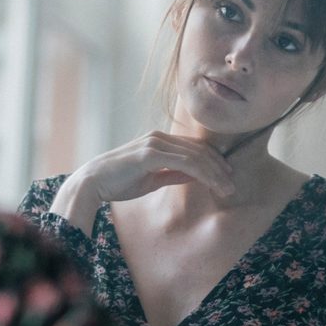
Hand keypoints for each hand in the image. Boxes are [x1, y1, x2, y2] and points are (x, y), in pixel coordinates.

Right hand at [50, 131, 236, 231]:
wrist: (92, 183)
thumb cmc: (118, 181)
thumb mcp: (152, 178)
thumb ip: (173, 174)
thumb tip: (194, 176)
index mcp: (158, 140)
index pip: (194, 148)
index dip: (213, 161)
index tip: (227, 177)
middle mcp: (158, 137)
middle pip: (199, 149)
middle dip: (219, 168)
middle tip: (232, 185)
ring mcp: (154, 143)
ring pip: (195, 155)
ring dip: (215, 173)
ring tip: (227, 189)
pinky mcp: (149, 153)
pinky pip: (185, 162)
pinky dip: (202, 173)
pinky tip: (212, 184)